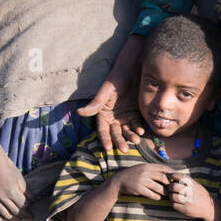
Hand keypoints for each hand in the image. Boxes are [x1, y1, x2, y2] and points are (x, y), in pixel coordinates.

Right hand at [0, 143, 31, 220]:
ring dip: (11, 218)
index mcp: (12, 191)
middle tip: (28, 218)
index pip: (22, 205)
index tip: (32, 213)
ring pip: (3, 212)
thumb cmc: (8, 168)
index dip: (28, 210)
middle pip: (14, 210)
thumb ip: (24, 190)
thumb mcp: (20, 178)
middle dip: (22, 215)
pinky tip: (0, 220)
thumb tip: (28, 200)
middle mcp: (2, 197)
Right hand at [78, 34, 145, 152]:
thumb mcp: (105, 91)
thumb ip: (95, 104)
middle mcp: (113, 118)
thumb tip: (79, 112)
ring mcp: (125, 118)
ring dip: (130, 137)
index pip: (102, 130)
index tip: (107, 148)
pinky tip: (141, 131)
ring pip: (127, 131)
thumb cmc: (116, 80)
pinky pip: (137, 125)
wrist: (133, 71)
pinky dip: (139, 129)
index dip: (104, 139)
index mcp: (103, 114)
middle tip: (124, 149)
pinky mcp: (136, 115)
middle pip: (115, 133)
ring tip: (135, 140)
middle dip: (119, 141)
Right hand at [115, 162, 172, 200]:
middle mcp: (145, 172)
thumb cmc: (134, 174)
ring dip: (164, 192)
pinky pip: (151, 194)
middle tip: (173, 189)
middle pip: (163, 178)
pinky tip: (158, 198)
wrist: (119, 180)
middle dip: (169, 184)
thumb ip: (154, 169)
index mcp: (148, 166)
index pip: (164, 168)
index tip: (176, 179)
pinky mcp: (138, 189)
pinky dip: (156, 197)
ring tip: (167, 195)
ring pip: (158, 187)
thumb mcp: (143, 168)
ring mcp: (142, 180)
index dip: (172, 174)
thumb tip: (169, 172)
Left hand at [168, 176, 213, 220]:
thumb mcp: (196, 185)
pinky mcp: (186, 209)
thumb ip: (186, 181)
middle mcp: (190, 191)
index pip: (178, 176)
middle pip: (173, 186)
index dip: (172, 176)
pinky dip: (174, 204)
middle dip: (170, 188)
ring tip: (174, 197)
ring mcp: (188, 201)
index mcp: (192, 183)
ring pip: (172, 196)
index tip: (171, 178)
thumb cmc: (200, 195)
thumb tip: (172, 176)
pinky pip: (174, 205)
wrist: (209, 208)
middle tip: (171, 190)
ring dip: (171, 197)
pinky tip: (178, 204)